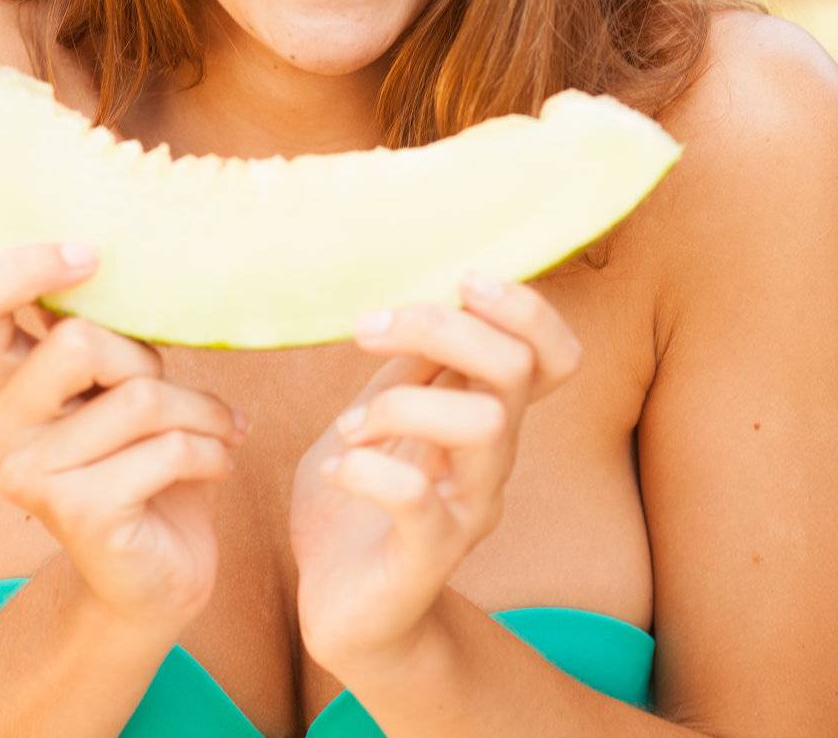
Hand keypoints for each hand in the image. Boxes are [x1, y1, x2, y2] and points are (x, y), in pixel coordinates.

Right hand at [0, 241, 248, 635]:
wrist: (151, 575)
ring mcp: (28, 474)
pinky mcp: (75, 513)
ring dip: (198, 409)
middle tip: (170, 388)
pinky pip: (166, 448)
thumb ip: (104, 330)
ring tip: (217, 427)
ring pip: (138, 395)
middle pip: (78, 339)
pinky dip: (209, 450)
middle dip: (146, 357)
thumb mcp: (118, 380)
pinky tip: (216, 463)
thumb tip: (125, 260)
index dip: (26, 267)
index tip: (91, 257)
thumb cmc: (140, 456)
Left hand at [289, 272, 582, 673]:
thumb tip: (430, 293)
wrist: (344, 611)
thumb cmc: (360, 500)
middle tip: (368, 330)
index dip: (524, 307)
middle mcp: (493, 458)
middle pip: (514, 369)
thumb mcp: (380, 411)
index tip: (460, 281)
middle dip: (440, 326)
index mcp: (485, 413)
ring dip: (402, 403)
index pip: (553, 354)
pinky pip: (418, 498)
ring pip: (483, 425)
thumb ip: (410, 363)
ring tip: (350, 425)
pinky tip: (340, 468)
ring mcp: (468, 510)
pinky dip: (368, 468)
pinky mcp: (429, 558)